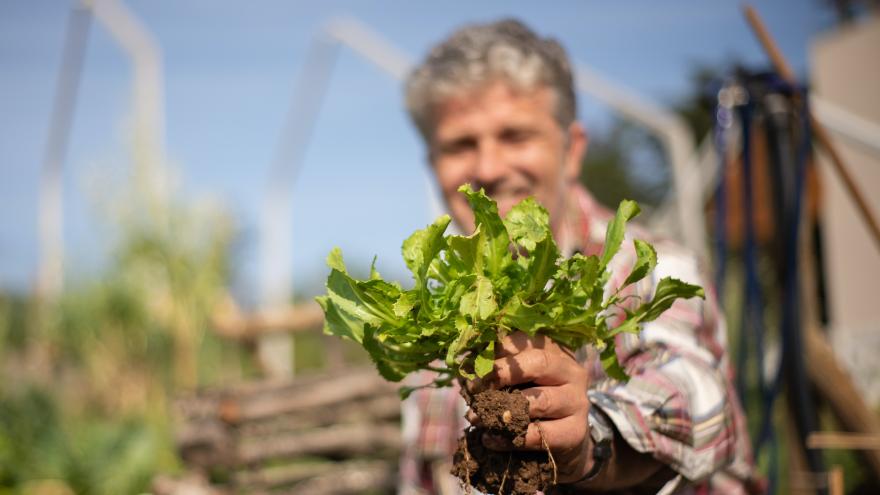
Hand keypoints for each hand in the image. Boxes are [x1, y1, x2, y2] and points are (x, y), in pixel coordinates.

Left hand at [465, 331, 594, 482]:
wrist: (563, 440)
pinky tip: (489, 439)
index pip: (525, 340)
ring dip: (502, 410)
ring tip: (475, 417)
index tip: (471, 366)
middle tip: (473, 387)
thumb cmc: (530, 400)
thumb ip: (496, 368)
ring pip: (539, 401)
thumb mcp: (516, 379)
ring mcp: (577, 401)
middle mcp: (571, 371)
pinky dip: (509, 438)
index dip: (495, 352)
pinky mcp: (575, 431)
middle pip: (539, 363)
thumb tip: (465, 362)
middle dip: (501, 373)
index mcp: (554, 350)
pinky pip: (539, 434)